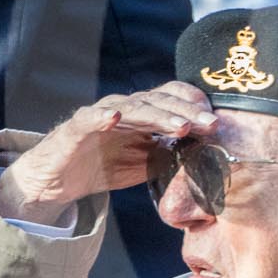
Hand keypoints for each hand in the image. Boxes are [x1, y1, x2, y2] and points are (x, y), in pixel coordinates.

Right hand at [0, 84, 218, 225]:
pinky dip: (102, 116)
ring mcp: (102, 114)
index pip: (174, 99)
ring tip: (179, 125)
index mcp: (144, 114)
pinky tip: (115, 117)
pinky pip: (90, 118)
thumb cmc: (105, 165)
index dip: (195, 106)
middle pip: (161, 101)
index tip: (217, 122)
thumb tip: (205, 156)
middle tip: (210, 124)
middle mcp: (126, 108)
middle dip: (187, 112)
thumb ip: (170, 156)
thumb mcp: (145, 164)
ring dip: (158, 115)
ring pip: (134, 108)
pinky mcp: (77, 127)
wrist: (60, 178)